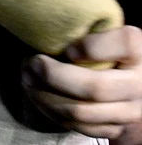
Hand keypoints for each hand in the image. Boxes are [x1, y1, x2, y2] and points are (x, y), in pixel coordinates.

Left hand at [22, 26, 141, 138]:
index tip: (68, 48)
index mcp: (139, 52)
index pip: (125, 44)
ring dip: (46, 96)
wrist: (134, 86)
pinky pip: (78, 126)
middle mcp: (139, 84)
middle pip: (96, 87)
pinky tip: (37, 95)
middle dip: (54, 76)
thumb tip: (50, 28)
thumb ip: (90, 31)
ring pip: (81, 112)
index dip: (92, 47)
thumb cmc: (110, 50)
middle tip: (33, 63)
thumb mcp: (108, 34)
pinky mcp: (116, 129)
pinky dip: (52, 112)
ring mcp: (130, 111)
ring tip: (27, 79)